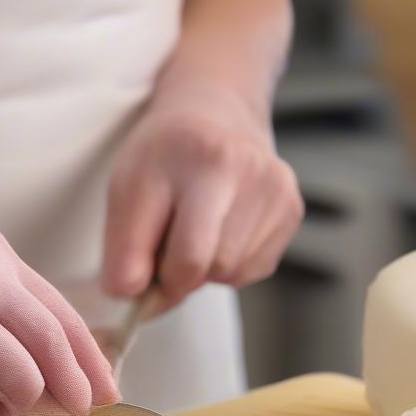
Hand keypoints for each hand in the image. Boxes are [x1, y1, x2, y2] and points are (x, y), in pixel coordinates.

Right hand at [0, 211, 119, 415]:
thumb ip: (10, 307)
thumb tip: (56, 371)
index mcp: (0, 262)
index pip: (61, 316)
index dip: (90, 360)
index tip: (107, 390)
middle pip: (48, 342)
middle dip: (73, 385)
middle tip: (80, 410)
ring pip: (15, 374)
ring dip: (29, 403)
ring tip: (25, 413)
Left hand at [102, 82, 302, 307]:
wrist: (214, 116)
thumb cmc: (164, 158)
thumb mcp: (125, 190)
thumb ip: (123, 250)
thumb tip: (132, 299)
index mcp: (201, 158)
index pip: (187, 259)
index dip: (157, 281)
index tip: (141, 272)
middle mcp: (248, 168)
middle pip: (211, 269)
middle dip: (181, 270)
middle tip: (168, 238)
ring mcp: (276, 189)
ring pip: (232, 273)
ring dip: (205, 266)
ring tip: (197, 226)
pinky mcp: (291, 209)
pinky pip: (252, 270)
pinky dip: (229, 263)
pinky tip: (221, 228)